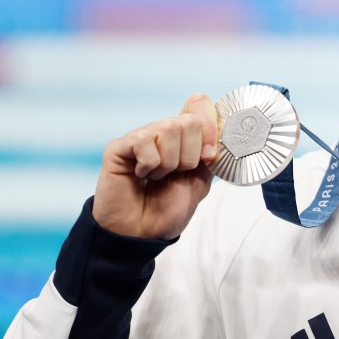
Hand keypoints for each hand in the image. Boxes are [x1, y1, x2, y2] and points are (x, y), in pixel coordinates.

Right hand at [92, 93, 218, 239]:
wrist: (143, 234)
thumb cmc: (168, 208)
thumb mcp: (200, 180)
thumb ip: (210, 153)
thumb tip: (219, 130)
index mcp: (183, 136)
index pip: (199, 103)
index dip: (210, 127)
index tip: (209, 156)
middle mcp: (161, 131)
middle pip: (188, 120)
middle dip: (190, 154)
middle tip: (176, 173)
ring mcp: (140, 137)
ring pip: (168, 128)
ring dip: (169, 162)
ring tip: (157, 177)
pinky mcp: (119, 147)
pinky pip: (143, 140)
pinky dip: (149, 164)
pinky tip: (141, 175)